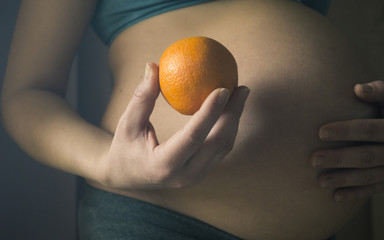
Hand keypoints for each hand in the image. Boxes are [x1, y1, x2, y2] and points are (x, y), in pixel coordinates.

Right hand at [100, 63, 249, 189]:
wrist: (126, 176)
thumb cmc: (124, 146)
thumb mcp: (127, 123)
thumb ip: (142, 97)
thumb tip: (153, 65)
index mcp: (163, 164)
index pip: (193, 136)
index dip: (210, 112)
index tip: (223, 88)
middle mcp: (184, 175)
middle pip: (217, 143)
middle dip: (233, 114)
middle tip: (241, 87)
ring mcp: (195, 176)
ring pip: (224, 147)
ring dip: (235, 119)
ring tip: (241, 94)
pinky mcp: (201, 172)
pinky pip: (221, 149)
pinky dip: (229, 127)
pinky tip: (231, 107)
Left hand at [311, 81, 383, 200]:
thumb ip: (380, 90)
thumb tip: (357, 88)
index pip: (368, 130)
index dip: (344, 131)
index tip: (320, 132)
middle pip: (365, 156)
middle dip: (339, 158)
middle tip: (313, 159)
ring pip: (367, 177)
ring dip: (343, 179)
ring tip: (320, 181)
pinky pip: (371, 189)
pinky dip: (354, 194)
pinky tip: (335, 196)